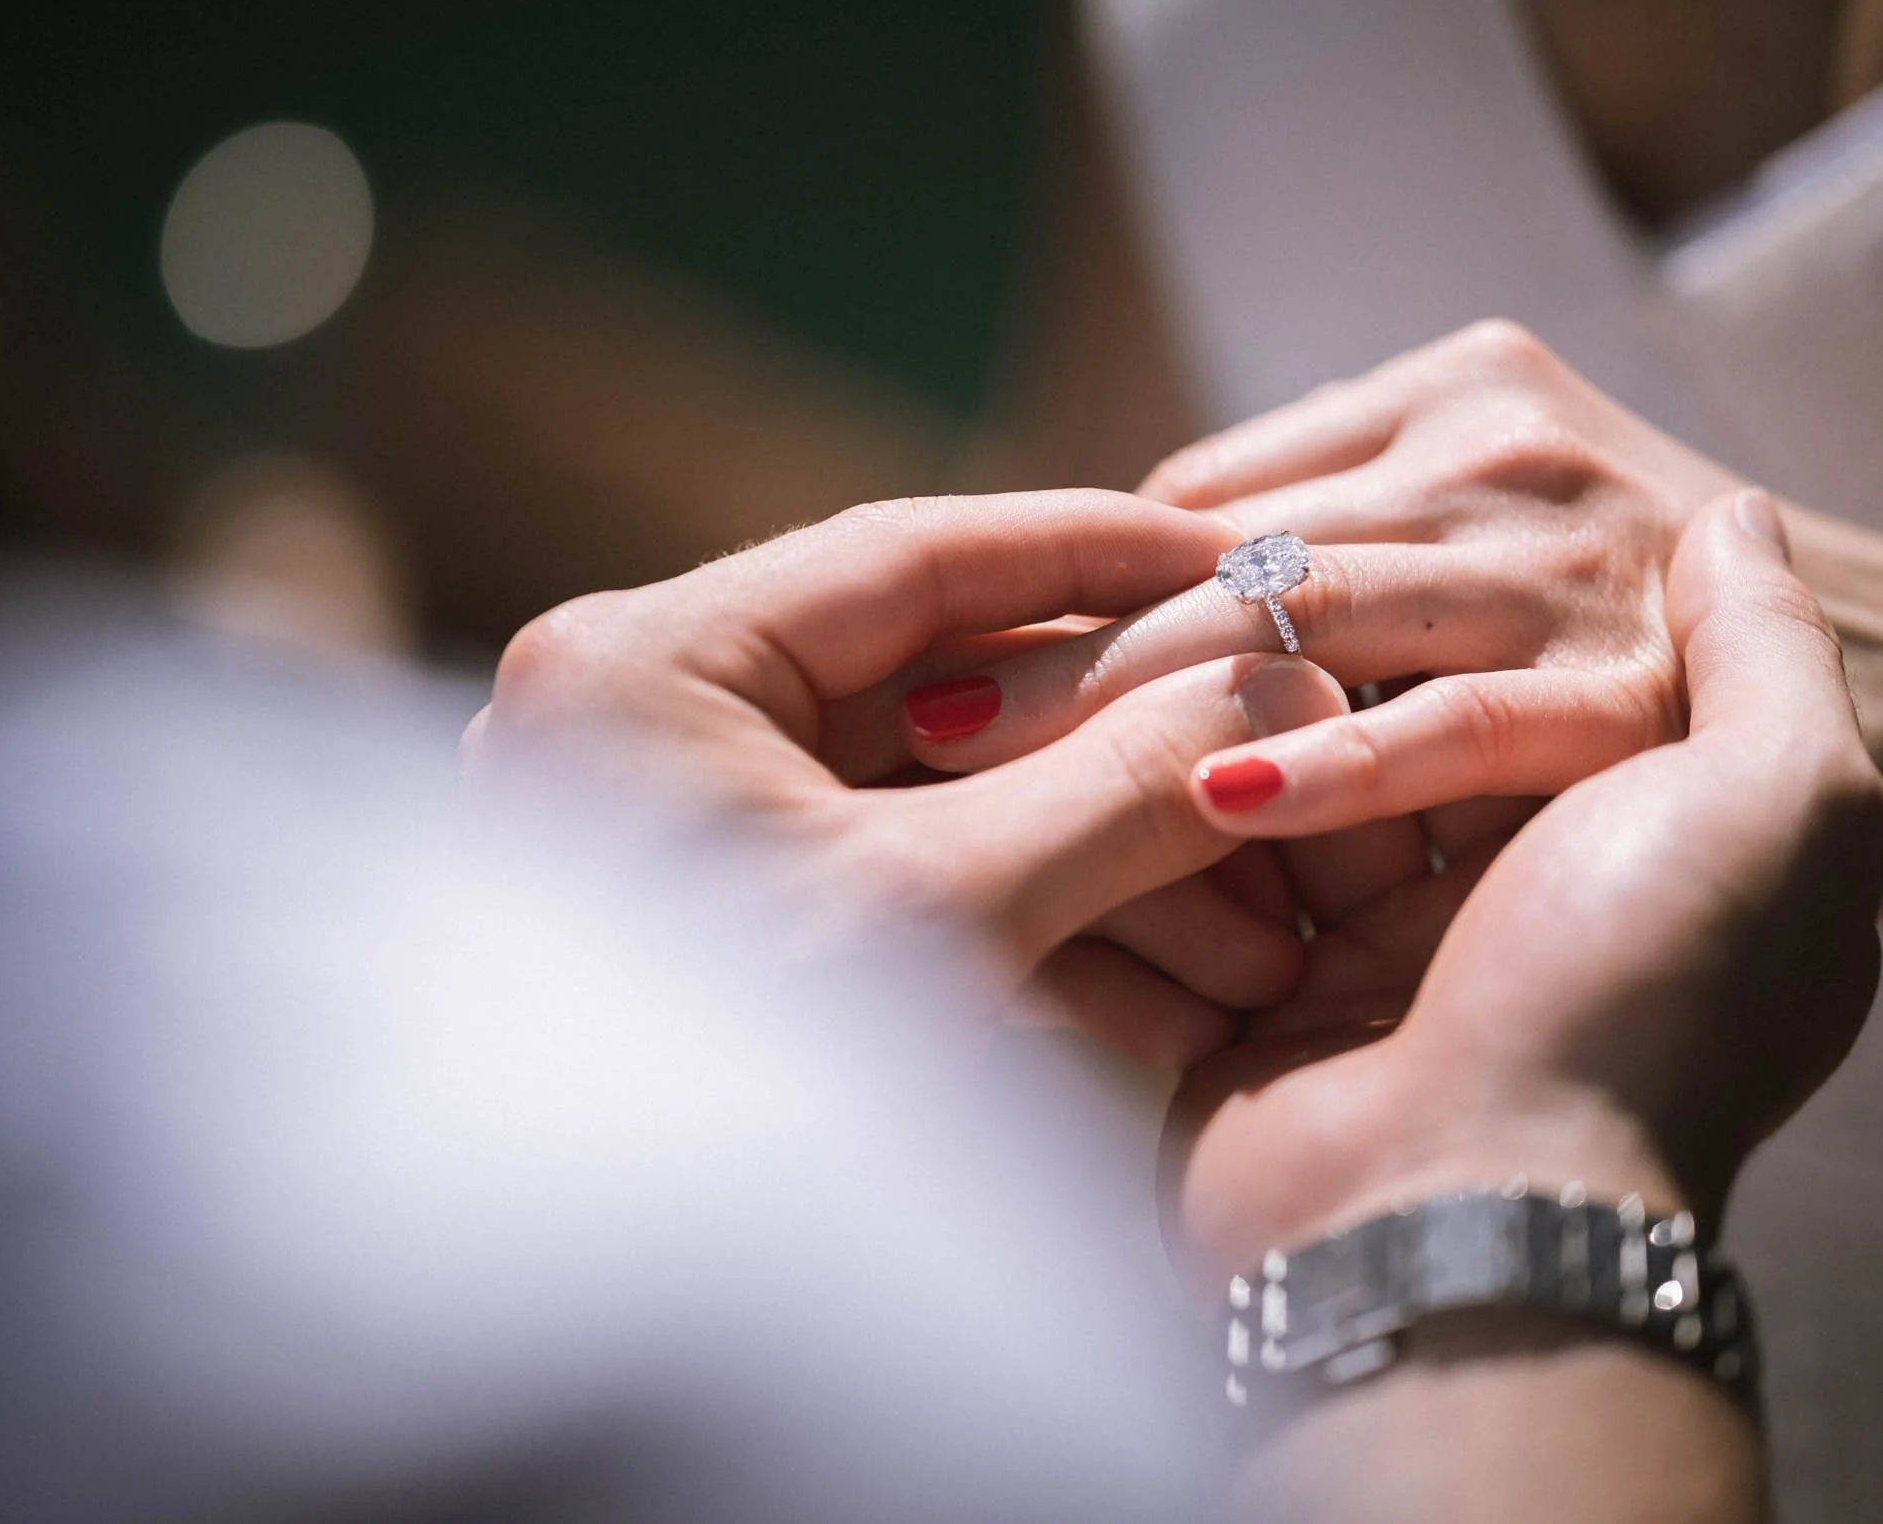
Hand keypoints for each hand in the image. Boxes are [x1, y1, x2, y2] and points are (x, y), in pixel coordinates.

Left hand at [466, 490, 1347, 1066]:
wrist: (601, 1330)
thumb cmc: (718, 1099)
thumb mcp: (932, 915)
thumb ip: (1112, 788)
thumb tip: (1276, 682)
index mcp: (651, 664)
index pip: (911, 555)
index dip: (1094, 553)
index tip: (1240, 561)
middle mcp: (660, 728)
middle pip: (943, 690)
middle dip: (1125, 761)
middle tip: (1281, 770)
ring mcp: (695, 840)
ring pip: (945, 810)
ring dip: (1108, 875)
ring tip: (1262, 950)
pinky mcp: (745, 944)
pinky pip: (913, 904)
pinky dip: (1039, 945)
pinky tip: (1179, 1012)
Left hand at [901, 322, 1737, 866]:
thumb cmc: (1637, 630)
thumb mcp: (1488, 535)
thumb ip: (1331, 539)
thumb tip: (1116, 590)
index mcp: (1451, 387)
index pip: (1197, 495)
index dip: (1069, 585)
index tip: (953, 662)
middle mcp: (1502, 444)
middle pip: (1222, 553)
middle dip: (1056, 646)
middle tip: (910, 724)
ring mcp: (1572, 555)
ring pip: (1305, 624)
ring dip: (1135, 706)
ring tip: (985, 770)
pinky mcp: (1638, 684)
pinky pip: (1452, 729)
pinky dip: (1335, 769)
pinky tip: (1218, 806)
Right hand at [1168, 491, 1882, 1282]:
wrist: (1478, 1226)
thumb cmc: (1640, 1007)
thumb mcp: (1781, 811)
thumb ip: (1765, 645)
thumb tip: (1735, 507)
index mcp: (1609, 800)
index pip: (1483, 620)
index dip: (1386, 559)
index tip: (1300, 525)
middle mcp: (1490, 854)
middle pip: (1339, 671)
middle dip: (1246, 637)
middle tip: (1156, 586)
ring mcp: (1359, 920)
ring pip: (1243, 741)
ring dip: (1177, 709)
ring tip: (1095, 671)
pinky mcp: (1250, 977)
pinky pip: (1178, 846)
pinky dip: (1134, 798)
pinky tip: (1073, 745)